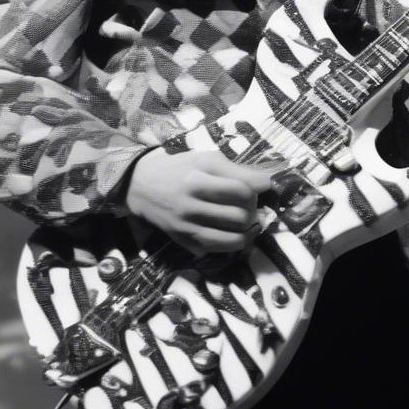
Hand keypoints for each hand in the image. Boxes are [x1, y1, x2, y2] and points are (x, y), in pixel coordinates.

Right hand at [125, 149, 273, 254]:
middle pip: (241, 215)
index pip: (241, 189)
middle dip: (254, 208)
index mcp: (198, 179)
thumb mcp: (206, 159)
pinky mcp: (186, 242)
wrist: (142, 186)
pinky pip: (221, 248)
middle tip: (251, 201)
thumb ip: (235, 170)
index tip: (264, 185)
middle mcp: (192, 205)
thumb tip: (266, 183)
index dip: (259, 188)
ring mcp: (188, 227)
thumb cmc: (180, 168)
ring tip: (248, 218)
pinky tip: (237, 231)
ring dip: (249, 228)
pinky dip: (236, 242)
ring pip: (235, 237)